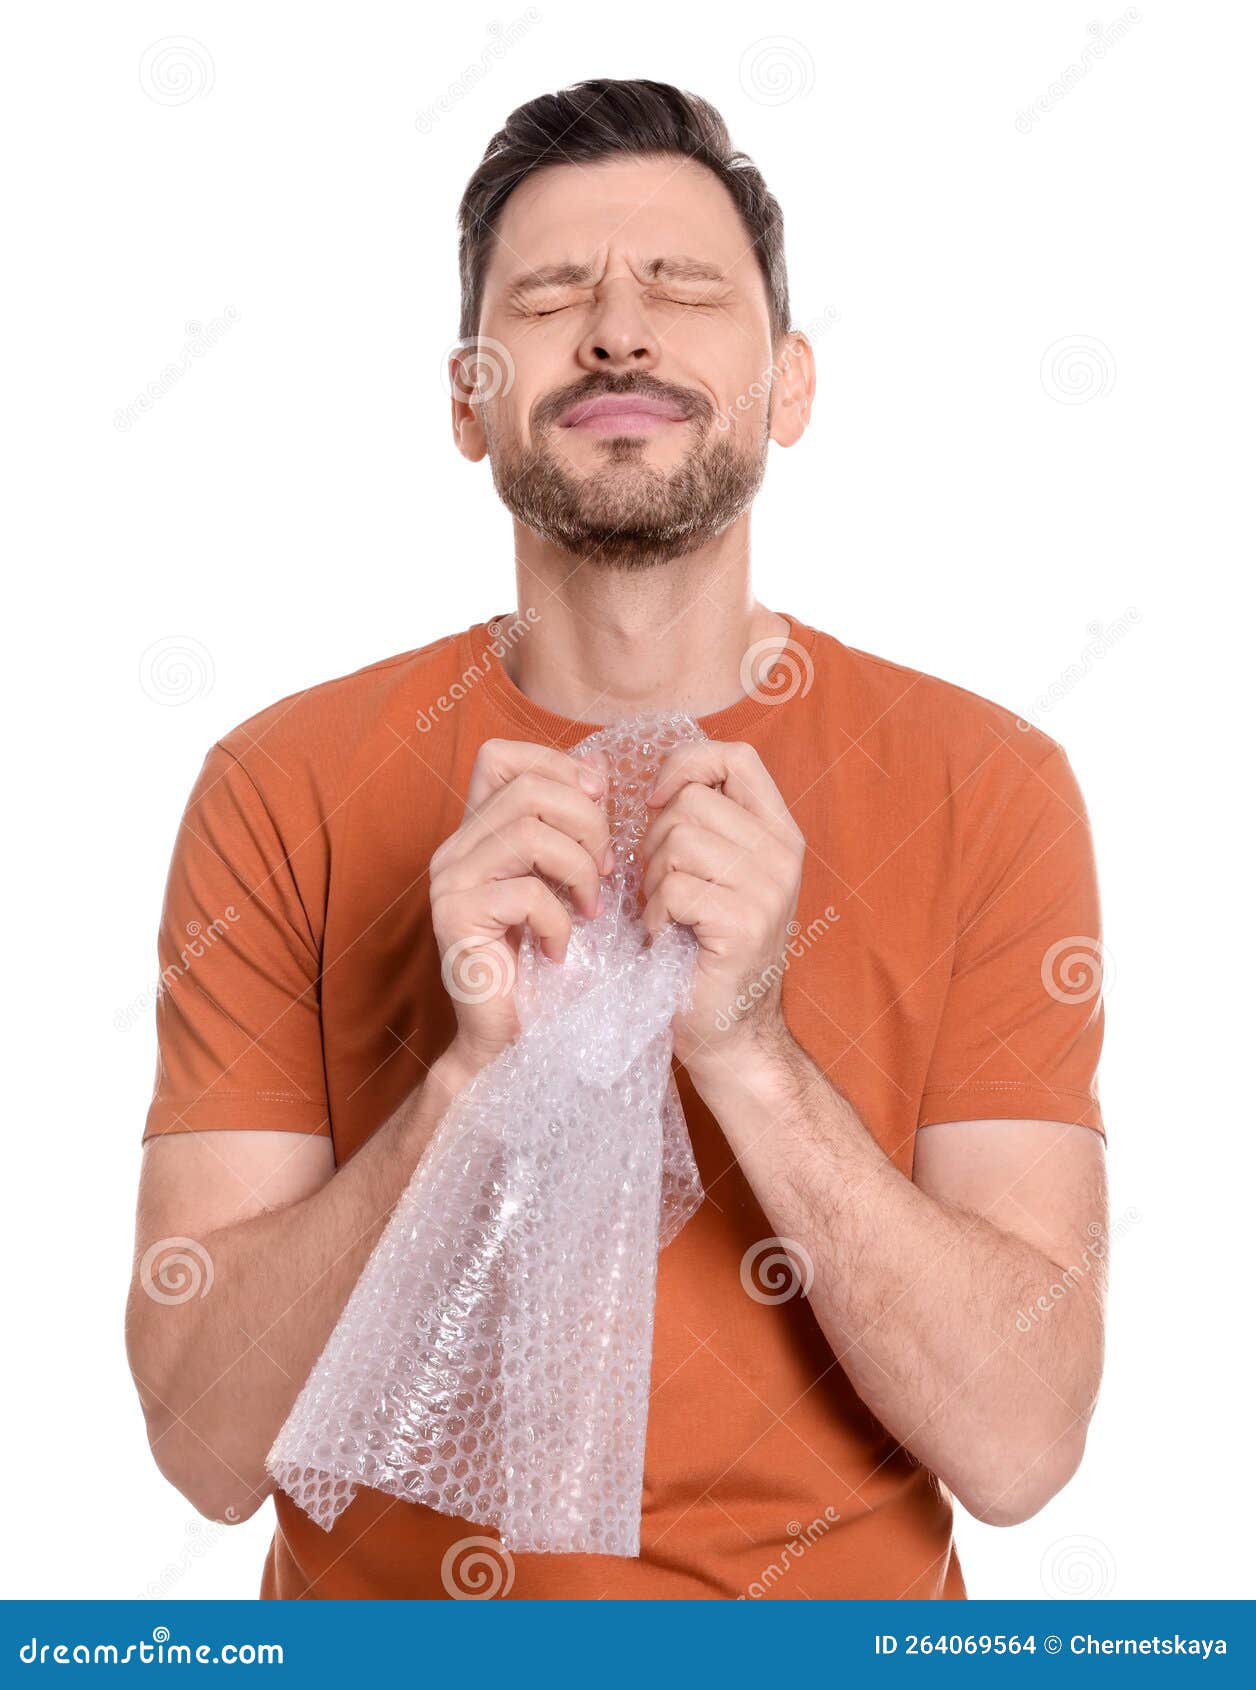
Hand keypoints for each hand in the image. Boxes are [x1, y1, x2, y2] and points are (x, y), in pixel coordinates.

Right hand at [430, 738, 610, 1071]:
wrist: (511, 1041)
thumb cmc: (544, 964)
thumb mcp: (566, 882)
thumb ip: (572, 828)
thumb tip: (595, 766)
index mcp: (477, 832)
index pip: (501, 755)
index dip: (556, 765)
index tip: (598, 805)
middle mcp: (454, 849)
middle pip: (527, 788)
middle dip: (586, 823)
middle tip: (605, 871)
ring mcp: (449, 883)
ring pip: (527, 832)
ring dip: (578, 869)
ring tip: (590, 909)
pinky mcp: (456, 920)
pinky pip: (525, 893)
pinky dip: (559, 920)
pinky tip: (561, 948)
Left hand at [640, 739, 805, 1073]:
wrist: (729, 1032)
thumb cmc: (702, 950)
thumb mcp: (708, 872)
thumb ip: (692, 823)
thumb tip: (619, 771)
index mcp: (778, 832)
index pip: (735, 757)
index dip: (685, 766)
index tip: (655, 803)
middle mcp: (783, 854)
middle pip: (692, 801)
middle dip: (655, 842)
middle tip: (661, 889)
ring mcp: (770, 888)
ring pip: (678, 841)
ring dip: (652, 881)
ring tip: (665, 915)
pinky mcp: (746, 922)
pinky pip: (674, 888)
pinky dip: (653, 914)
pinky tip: (664, 937)